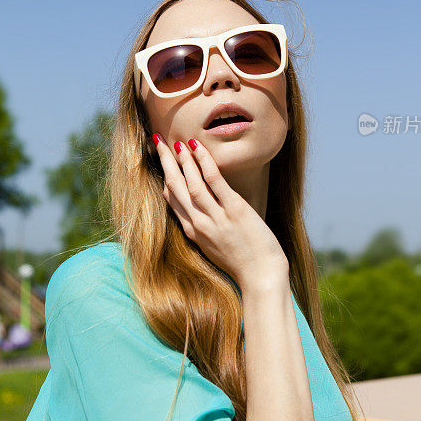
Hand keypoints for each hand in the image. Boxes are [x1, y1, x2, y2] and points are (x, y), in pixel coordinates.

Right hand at [153, 134, 288, 290]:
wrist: (261, 278)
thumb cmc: (244, 263)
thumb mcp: (215, 248)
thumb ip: (207, 229)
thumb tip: (205, 210)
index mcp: (194, 233)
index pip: (172, 201)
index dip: (166, 179)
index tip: (163, 162)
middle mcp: (200, 225)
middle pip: (176, 188)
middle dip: (166, 163)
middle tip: (159, 142)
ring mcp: (216, 218)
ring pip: (192, 184)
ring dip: (183, 161)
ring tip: (176, 143)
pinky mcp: (235, 211)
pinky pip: (215, 182)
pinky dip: (205, 164)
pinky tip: (198, 149)